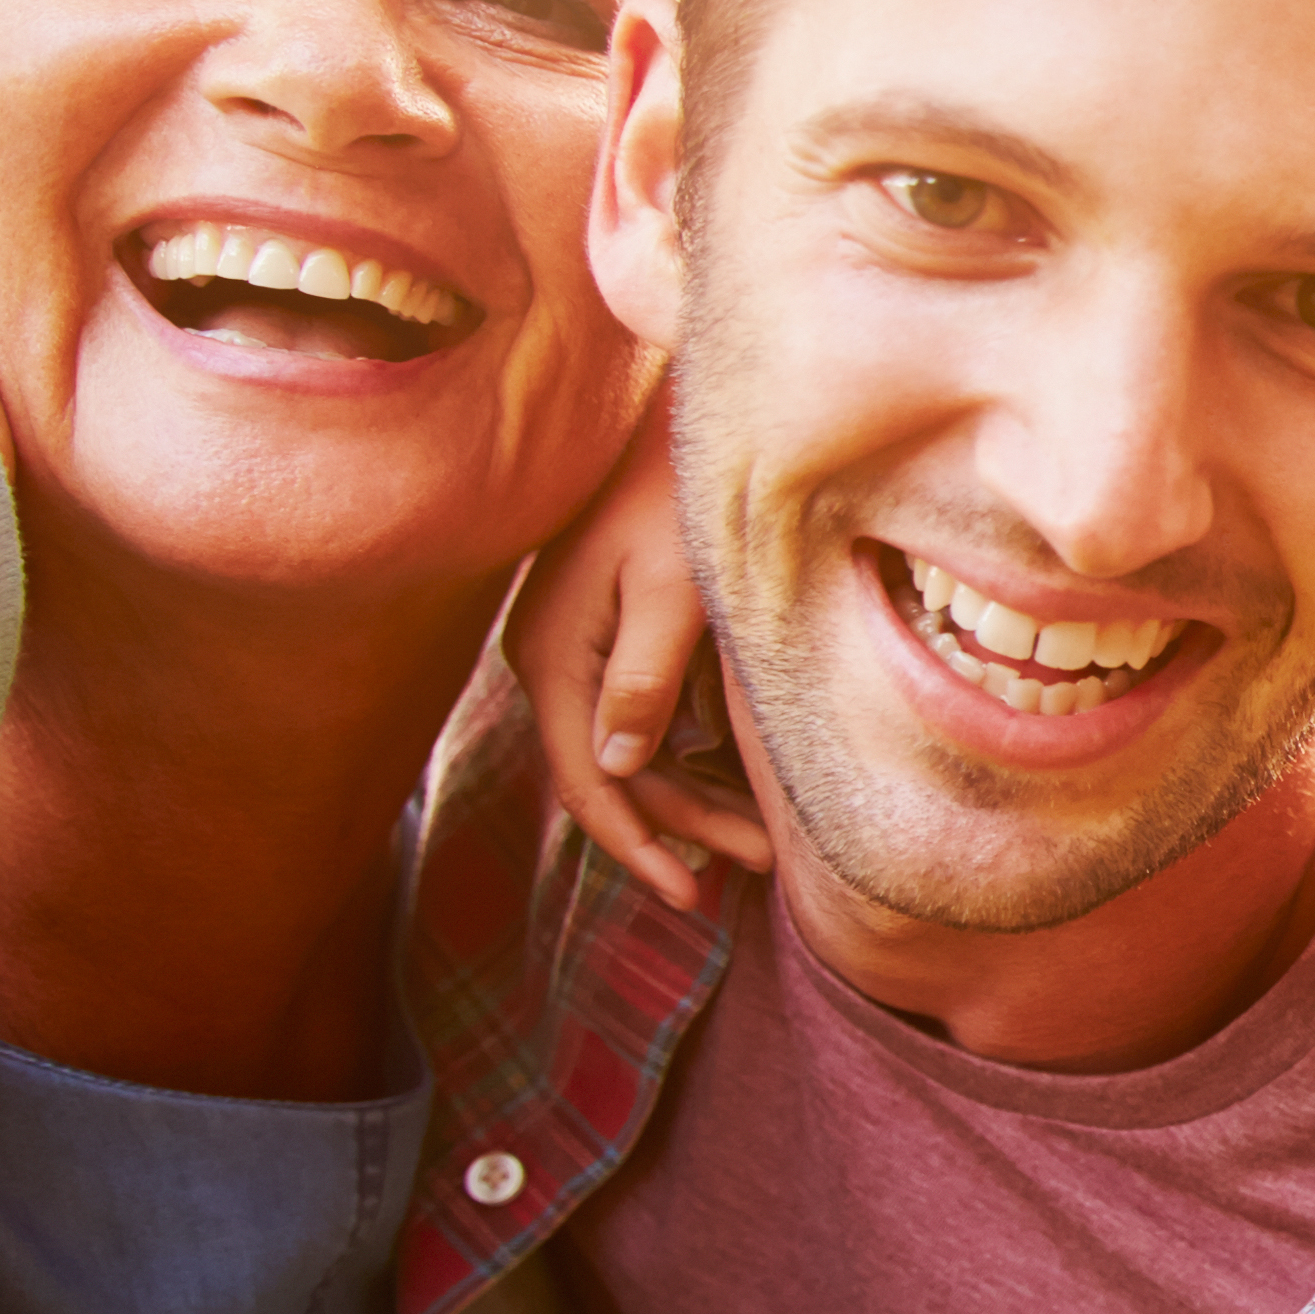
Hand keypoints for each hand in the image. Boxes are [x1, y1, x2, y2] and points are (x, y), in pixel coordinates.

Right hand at [502, 386, 768, 907]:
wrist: (664, 419)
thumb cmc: (672, 497)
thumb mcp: (668, 590)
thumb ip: (643, 678)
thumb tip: (621, 766)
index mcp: (554, 657)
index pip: (588, 780)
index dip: (635, 845)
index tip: (688, 894)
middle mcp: (552, 661)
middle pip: (613, 776)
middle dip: (682, 830)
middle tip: (761, 867)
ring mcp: (576, 649)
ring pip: (631, 753)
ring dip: (691, 799)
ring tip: (762, 842)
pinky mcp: (608, 635)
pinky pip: (641, 718)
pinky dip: (686, 756)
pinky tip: (734, 782)